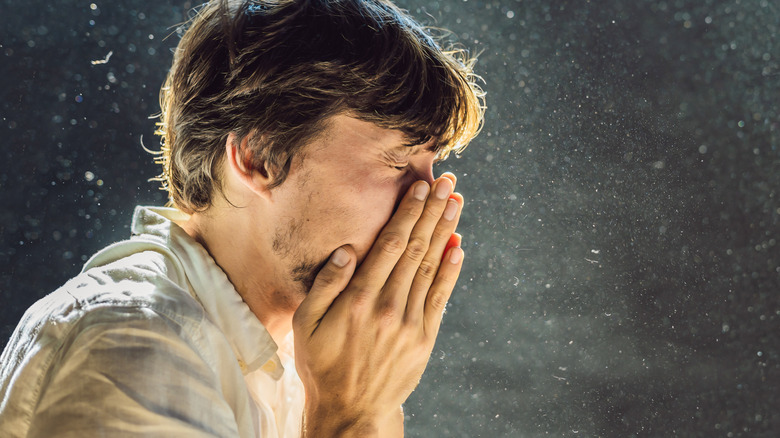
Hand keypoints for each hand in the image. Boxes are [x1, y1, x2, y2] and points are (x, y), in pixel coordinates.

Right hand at [293, 175, 463, 436]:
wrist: (351, 410)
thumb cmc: (322, 363)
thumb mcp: (305, 325)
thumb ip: (325, 285)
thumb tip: (346, 250)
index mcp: (358, 299)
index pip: (389, 245)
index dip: (407, 213)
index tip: (420, 187)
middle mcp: (388, 306)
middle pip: (416, 248)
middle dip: (432, 211)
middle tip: (447, 182)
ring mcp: (410, 323)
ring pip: (430, 267)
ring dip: (445, 232)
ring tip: (455, 203)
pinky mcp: (424, 338)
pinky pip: (440, 297)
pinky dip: (450, 271)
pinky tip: (458, 247)